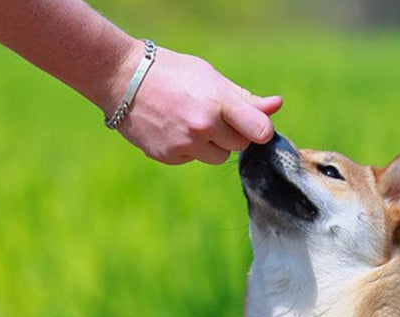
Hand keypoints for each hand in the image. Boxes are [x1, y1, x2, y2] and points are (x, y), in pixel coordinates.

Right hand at [108, 43, 282, 164]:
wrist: (123, 79)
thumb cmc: (172, 72)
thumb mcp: (209, 77)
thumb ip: (244, 99)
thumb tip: (276, 106)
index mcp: (217, 101)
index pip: (259, 130)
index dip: (260, 131)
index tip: (256, 127)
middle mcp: (203, 126)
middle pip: (239, 146)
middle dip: (232, 134)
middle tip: (214, 116)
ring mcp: (185, 144)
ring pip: (217, 157)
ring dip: (212, 145)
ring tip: (192, 123)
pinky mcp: (169, 157)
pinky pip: (193, 159)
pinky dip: (189, 149)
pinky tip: (173, 129)